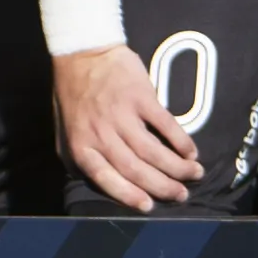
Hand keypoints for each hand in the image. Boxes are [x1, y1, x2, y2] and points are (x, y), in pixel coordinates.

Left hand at [52, 45, 203, 209]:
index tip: (149, 206)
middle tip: (182, 195)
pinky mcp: (140, 96)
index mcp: (82, 145)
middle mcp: (101, 134)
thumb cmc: (72, 92)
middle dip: (163, 187)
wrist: (81, 50)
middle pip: (136, 169)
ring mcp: (122, 114)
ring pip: (154, 151)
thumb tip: (94, 181)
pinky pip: (165, 124)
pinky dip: (181, 140)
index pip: (106, 179)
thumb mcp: (64, 129)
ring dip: (177, 167)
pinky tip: (190, 151)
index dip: (129, 196)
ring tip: (194, 174)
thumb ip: (77, 156)